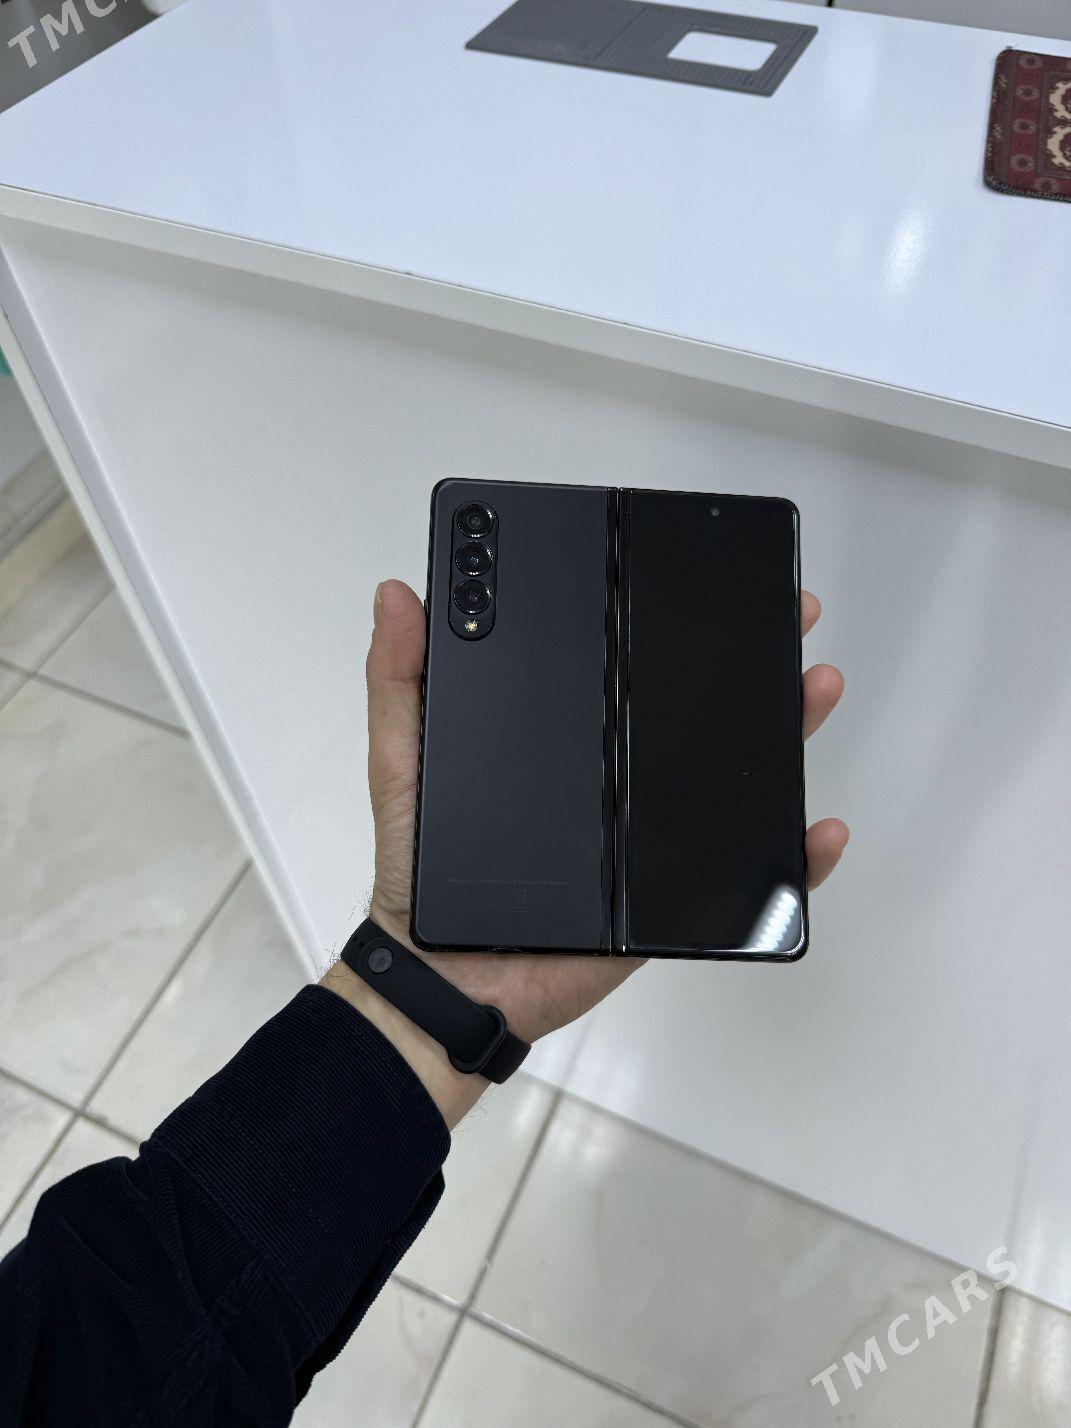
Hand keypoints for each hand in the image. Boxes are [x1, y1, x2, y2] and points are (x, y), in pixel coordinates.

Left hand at [324, 579, 846, 1123]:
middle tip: (788, 616)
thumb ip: (400, 681)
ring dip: (785, 731)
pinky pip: (744, 881)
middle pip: (697, 712)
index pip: (629, 668)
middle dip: (751, 659)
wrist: (443, 980)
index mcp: (566, 744)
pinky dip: (792, 861)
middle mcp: (618, 780)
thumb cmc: (420, 871)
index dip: (670, 618)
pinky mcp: (668, 900)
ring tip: (812, 688)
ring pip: (733, 780)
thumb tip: (399, 594)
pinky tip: (816, 829)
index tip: (702, 569)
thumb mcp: (403, 760)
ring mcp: (649, 840)